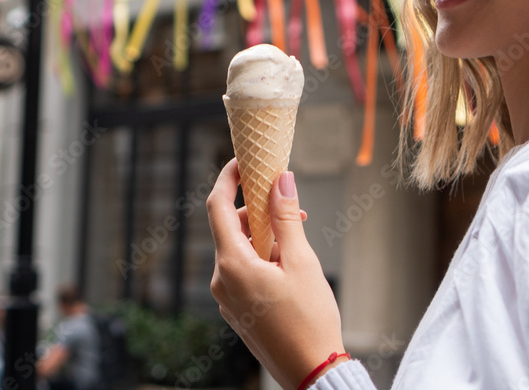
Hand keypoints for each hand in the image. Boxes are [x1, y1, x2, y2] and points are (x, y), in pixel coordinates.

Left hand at [208, 158, 344, 388]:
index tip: (243, 160)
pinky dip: (261, 256)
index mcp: (233, 265)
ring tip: (297, 238)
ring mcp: (227, 298)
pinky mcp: (237, 309)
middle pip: (229, 228)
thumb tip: (281, 180)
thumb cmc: (309, 319)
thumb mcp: (302, 262)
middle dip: (256, 209)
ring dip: (263, 234)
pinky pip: (242, 270)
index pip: (217, 207)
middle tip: (288, 201)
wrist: (311, 371)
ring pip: (238, 250)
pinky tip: (288, 263)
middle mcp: (221, 280)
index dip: (228, 178)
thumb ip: (287, 218)